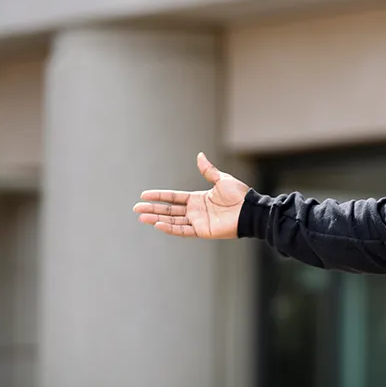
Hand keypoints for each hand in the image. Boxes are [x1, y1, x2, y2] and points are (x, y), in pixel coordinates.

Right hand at [133, 153, 248, 237]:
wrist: (250, 210)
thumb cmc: (239, 195)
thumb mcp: (222, 179)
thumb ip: (208, 170)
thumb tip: (199, 155)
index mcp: (198, 198)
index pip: (173, 197)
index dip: (159, 196)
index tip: (144, 195)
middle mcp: (195, 210)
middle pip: (169, 210)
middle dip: (152, 209)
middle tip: (136, 209)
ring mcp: (197, 221)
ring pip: (172, 220)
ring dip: (157, 219)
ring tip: (141, 217)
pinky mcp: (202, 230)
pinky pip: (183, 230)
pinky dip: (170, 228)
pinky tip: (158, 224)